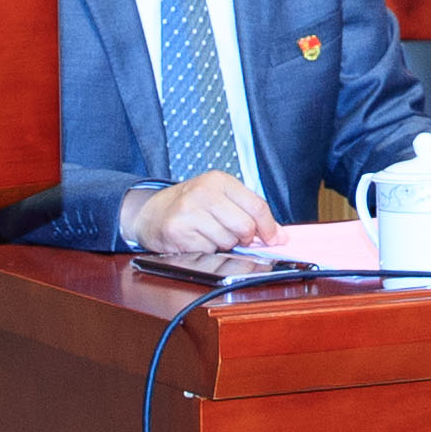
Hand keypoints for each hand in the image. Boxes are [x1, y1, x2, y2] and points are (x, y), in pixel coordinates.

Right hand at [116, 172, 277, 263]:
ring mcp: (189, 211)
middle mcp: (204, 192)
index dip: (269, 227)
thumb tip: (280, 236)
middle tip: (234, 236)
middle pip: (245, 226)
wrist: (150, 213)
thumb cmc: (190, 206)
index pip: (257, 206)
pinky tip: (196, 240)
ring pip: (228, 241)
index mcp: (219, 180)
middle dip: (244, 238)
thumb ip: (250, 213)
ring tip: (209, 234)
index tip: (275, 239)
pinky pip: (209, 250)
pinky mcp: (179, 230)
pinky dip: (207, 251)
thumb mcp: (220, 198)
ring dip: (223, 245)